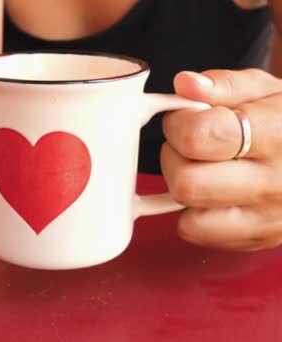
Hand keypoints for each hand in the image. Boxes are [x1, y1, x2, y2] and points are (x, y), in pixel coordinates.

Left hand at [162, 68, 281, 250]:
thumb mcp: (266, 89)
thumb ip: (223, 84)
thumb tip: (186, 84)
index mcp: (278, 134)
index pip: (198, 137)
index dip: (177, 124)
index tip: (184, 119)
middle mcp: (276, 182)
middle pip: (186, 182)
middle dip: (174, 158)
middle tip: (190, 146)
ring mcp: (268, 217)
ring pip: (188, 215)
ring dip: (182, 189)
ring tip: (202, 168)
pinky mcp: (257, 238)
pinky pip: (196, 232)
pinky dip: (192, 213)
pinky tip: (211, 192)